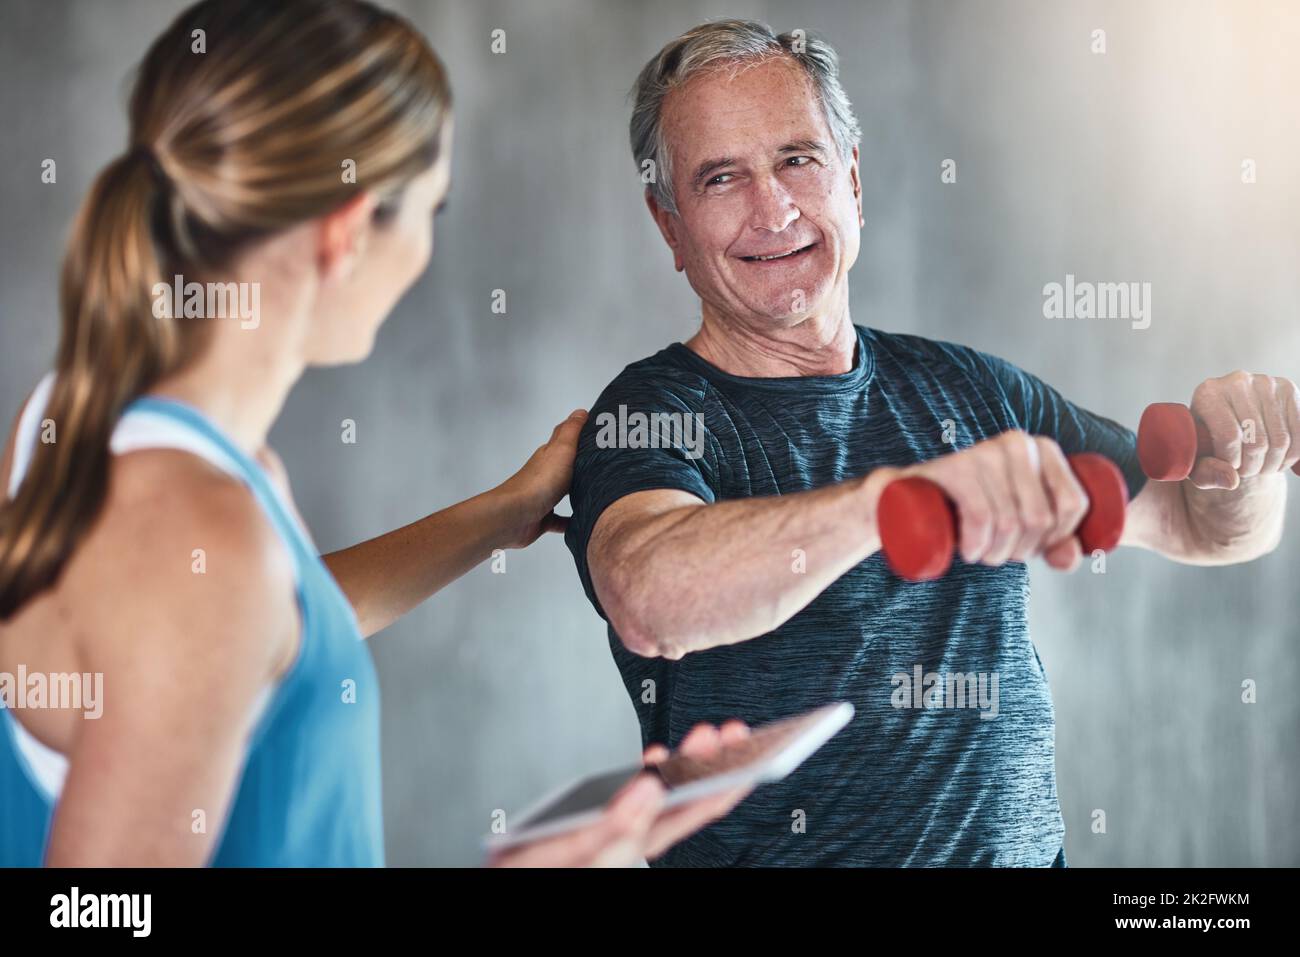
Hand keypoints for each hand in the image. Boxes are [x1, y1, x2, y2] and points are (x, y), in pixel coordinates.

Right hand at [485, 720, 751, 867]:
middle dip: (716, 760)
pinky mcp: (605, 821)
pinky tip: (658, 756)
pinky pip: (640, 794)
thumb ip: (614, 824)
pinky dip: (653, 771)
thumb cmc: (539, 871)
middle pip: (689, 795)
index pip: (699, 807)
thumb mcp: (575, 849)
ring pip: (668, 792)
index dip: (729, 778)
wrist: (512, 873)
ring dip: (690, 761)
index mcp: (640, 841)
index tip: (751, 748)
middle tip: (735, 728)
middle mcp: (638, 833)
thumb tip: (652, 785)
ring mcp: (624, 826)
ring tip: (708, 734)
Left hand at [495, 409, 586, 547]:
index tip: (595, 429)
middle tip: (603, 462)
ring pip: (564, 492)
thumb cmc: (538, 482)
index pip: (564, 438)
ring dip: (578, 492)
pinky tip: (583, 523)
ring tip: (598, 493)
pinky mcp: (543, 518)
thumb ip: (572, 431)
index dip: (578, 432)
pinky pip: (560, 520)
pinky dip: (571, 522)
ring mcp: (544, 496)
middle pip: (566, 465)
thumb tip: (580, 412)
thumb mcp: (561, 450)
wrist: (515, 515)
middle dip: (582, 463)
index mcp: (550, 455)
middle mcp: (546, 474)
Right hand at [889, 430, 1090, 571]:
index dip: (1059, 538)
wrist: (909, 500)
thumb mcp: (1020, 527)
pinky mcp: (955, 468)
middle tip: (998, 553)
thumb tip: (1073, 557)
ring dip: (995, 554)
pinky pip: (982, 515)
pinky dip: (977, 543)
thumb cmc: (973, 512)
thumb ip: (1057, 543)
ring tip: (980, 554)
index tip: (1033, 546)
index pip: (1073, 503)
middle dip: (1021, 550)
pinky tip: (968, 551)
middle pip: (1041, 517)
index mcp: (1043, 448)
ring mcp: (984, 452)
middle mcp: (1017, 443)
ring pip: (1010, 522)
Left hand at [1187, 371, 1299, 489]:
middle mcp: (1237, 381)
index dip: (1233, 462)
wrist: (1230, 421)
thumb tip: (1231, 480)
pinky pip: (1299, 433)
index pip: (1229, 437)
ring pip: (1281, 440)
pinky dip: (1293, 454)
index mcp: (1208, 393)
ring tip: (1261, 466)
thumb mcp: (1198, 459)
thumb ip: (1206, 473)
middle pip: (1257, 441)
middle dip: (1254, 466)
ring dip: (1273, 464)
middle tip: (1248, 471)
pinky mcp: (1289, 389)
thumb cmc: (1208, 441)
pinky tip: (1278, 459)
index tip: (1230, 467)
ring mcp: (1266, 383)